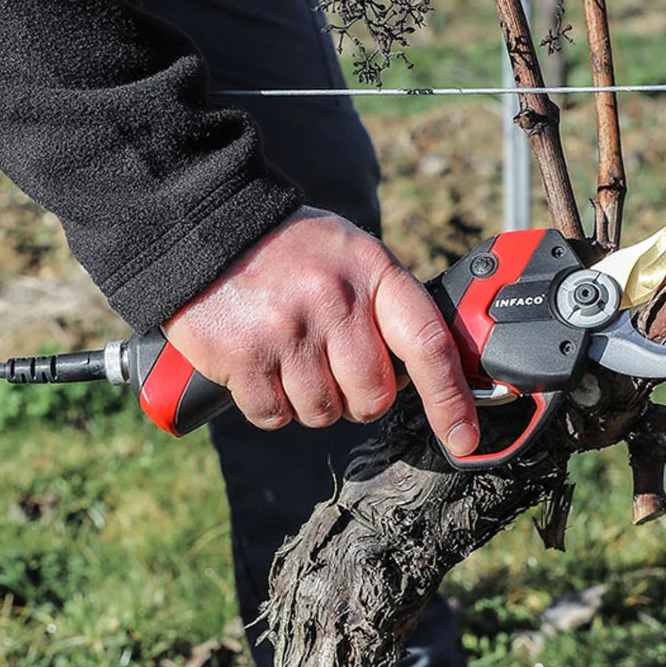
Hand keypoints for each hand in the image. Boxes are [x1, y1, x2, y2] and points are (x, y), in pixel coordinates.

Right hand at [163, 207, 479, 456]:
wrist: (201, 227)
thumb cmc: (285, 250)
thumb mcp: (349, 254)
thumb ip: (385, 304)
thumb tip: (426, 369)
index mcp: (370, 274)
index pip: (428, 344)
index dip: (451, 399)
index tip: (463, 439)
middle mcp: (333, 303)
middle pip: (372, 398)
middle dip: (358, 399)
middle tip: (332, 368)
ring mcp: (287, 332)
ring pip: (323, 413)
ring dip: (310, 400)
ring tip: (289, 357)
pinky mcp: (243, 359)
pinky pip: (275, 416)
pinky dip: (270, 405)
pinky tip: (260, 367)